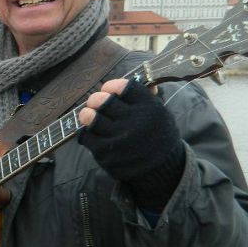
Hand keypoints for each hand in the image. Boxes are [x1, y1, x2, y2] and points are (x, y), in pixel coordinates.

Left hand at [78, 79, 183, 208]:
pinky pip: (86, 136)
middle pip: (103, 101)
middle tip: (95, 101)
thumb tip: (140, 78)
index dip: (111, 86)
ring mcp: (119, 139)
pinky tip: (91, 132)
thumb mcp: (160, 113)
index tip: (107, 89)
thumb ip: (147, 97)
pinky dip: (86, 132)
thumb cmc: (156, 135)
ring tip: (88, 114)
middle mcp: (134, 122)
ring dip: (86, 114)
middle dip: (95, 99)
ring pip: (91, 118)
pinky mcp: (106, 153)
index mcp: (149, 108)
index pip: (123, 87)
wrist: (161, 168)